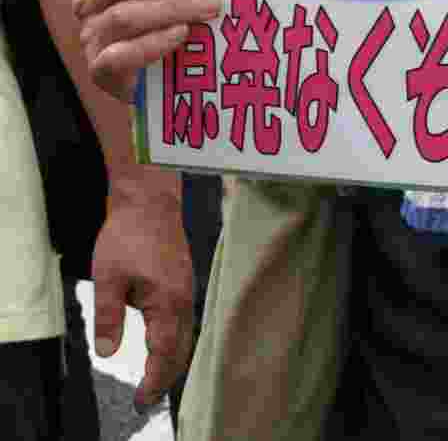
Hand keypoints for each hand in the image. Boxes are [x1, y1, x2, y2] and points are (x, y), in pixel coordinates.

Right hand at [76, 0, 221, 101]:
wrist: (165, 73)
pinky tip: (181, 32)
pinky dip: (153, 42)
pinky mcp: (100, 71)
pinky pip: (119, 56)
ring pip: (122, 16)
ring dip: (171, 8)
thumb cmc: (172, 15)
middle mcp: (90, 0)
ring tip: (209, 6)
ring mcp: (92, 36)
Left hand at [92, 178, 193, 409]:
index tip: (141, 401)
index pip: (164, 353)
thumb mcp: (107, 277)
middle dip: (165, 377)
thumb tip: (106, 352)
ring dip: (172, 359)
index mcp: (167, 301)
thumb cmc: (129, 234)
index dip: (154, 381)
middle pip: (181, 349)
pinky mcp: (183, 280)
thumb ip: (108, 316)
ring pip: (186, 335)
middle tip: (145, 398)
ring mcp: (186, 288)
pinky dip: (176, 340)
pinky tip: (164, 343)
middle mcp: (183, 299)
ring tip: (154, 379)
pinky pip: (185, 320)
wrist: (150, 199)